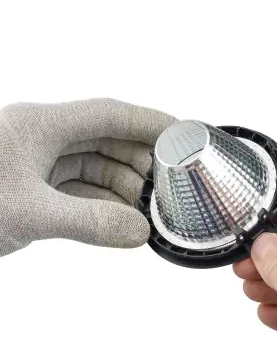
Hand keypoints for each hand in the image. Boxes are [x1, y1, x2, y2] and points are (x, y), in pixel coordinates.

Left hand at [0, 98, 175, 256]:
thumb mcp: (29, 212)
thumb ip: (89, 222)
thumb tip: (138, 230)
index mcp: (40, 125)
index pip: (108, 115)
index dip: (147, 122)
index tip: (178, 135)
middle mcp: (42, 139)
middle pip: (106, 141)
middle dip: (138, 163)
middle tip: (164, 185)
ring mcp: (39, 165)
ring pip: (95, 169)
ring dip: (123, 188)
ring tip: (147, 208)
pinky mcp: (36, 190)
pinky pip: (81, 191)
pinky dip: (103, 204)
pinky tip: (121, 219)